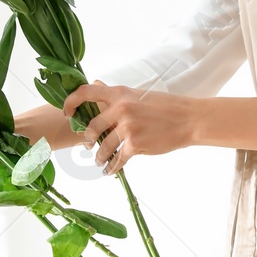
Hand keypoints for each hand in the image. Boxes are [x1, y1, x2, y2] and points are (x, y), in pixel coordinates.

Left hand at [62, 80, 194, 175]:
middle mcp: (121, 109)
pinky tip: (110, 171)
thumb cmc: (166, 106)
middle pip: (91, 127)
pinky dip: (111, 168)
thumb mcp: (139, 94)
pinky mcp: (135, 144)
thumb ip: (117, 94)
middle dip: (87, 140)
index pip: (86, 93)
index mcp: (120, 93)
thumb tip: (96, 85)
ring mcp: (128, 127)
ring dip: (99, 157)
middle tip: (87, 145)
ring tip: (100, 161)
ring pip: (102, 147)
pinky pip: (117, 160)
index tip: (67, 113)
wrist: (189, 119)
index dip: (70, 102)